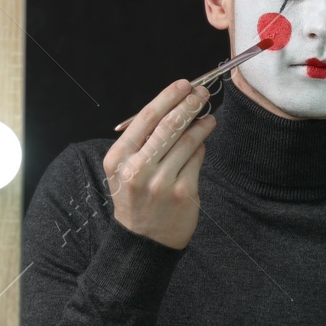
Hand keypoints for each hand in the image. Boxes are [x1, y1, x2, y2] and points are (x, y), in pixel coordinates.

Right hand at [102, 80, 215, 249]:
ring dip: (201, 124)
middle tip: (201, 94)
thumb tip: (175, 108)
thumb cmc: (136, 198)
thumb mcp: (125, 170)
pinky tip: (203, 142)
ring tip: (208, 116)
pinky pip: (197, 159)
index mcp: (118, 158)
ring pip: (187, 141)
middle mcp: (137, 169)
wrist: (143, 240)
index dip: (168, 97)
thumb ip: (143, 142)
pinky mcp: (182, 192)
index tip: (184, 85)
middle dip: (189, 104)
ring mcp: (160, 182)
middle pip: (168, 126)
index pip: (146, 118)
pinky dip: (201, 147)